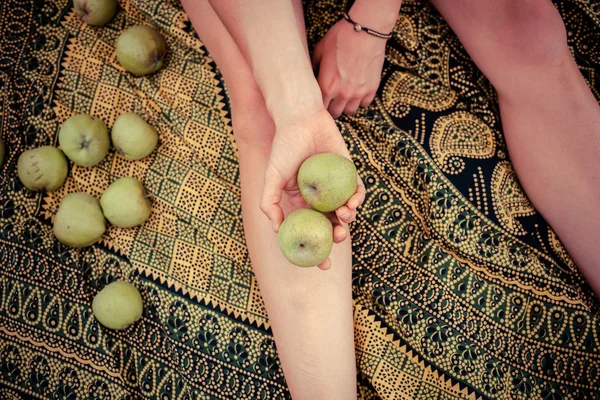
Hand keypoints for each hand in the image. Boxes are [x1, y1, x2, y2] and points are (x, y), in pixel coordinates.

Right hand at [260, 108, 365, 269]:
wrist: (301, 120)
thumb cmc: (284, 147)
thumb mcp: (271, 177)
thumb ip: (269, 203)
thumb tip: (278, 230)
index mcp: (300, 204)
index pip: (310, 233)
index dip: (316, 253)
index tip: (322, 267)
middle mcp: (318, 199)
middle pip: (331, 225)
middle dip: (337, 237)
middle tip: (338, 237)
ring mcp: (334, 187)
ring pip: (346, 211)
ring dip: (349, 218)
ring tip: (344, 215)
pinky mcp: (348, 174)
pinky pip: (357, 191)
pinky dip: (358, 199)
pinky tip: (354, 201)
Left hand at [312, 18, 386, 117]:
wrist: (364, 31)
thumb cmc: (340, 38)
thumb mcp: (319, 50)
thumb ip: (314, 67)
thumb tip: (311, 75)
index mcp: (326, 86)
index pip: (320, 107)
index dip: (320, 105)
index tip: (321, 101)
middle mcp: (342, 94)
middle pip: (335, 113)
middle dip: (332, 107)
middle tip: (332, 101)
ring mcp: (358, 93)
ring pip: (350, 111)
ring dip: (346, 106)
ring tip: (345, 98)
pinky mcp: (371, 89)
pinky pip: (365, 104)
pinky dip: (361, 100)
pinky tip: (358, 91)